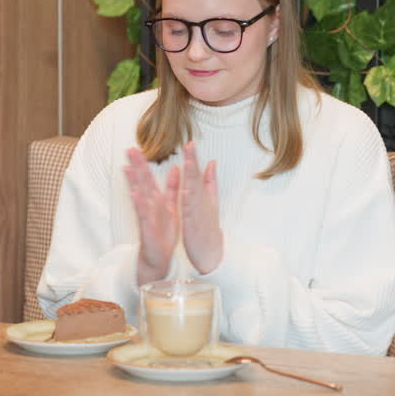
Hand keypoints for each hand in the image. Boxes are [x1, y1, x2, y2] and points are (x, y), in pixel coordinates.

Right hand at [125, 147, 178, 284]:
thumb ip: (172, 188)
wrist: (159, 257)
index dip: (144, 164)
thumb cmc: (163, 233)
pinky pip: (143, 215)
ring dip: (133, 183)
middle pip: (142, 183)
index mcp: (156, 200)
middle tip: (129, 150)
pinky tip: (135, 195)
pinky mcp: (147, 229)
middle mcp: (149, 206)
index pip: (149, 178)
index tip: (138, 148)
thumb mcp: (170, 206)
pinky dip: (140, 205)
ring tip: (127, 168)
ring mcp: (147, 217)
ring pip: (139, 196)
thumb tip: (176, 169)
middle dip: (136, 167)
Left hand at [178, 142, 222, 273]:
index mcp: (202, 195)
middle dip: (193, 161)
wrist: (210, 253)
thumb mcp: (210, 202)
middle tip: (190, 144)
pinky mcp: (193, 223)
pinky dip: (185, 198)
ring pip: (193, 191)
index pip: (197, 173)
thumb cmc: (208, 227)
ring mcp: (198, 212)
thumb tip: (212, 162)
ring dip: (191, 176)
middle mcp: (201, 201)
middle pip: (196, 178)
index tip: (190, 142)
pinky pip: (187, 210)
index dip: (194, 158)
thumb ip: (210, 182)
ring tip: (187, 161)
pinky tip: (183, 188)